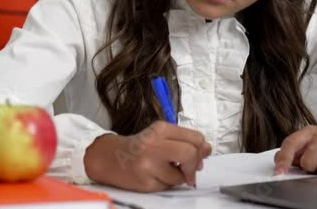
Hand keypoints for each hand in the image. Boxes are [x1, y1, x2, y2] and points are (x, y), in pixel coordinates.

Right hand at [84, 121, 211, 191]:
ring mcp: (148, 164)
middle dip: (194, 166)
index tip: (199, 156)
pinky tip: (155, 177)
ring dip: (178, 178)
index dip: (202, 150)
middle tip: (190, 171)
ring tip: (164, 171)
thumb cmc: (140, 146)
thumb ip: (185, 141)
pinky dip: (166, 184)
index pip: (195, 138)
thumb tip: (207, 150)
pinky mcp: (144, 182)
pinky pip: (167, 187)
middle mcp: (153, 144)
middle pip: (190, 154)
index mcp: (161, 129)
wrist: (109, 157)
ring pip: (180, 176)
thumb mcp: (161, 136)